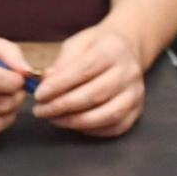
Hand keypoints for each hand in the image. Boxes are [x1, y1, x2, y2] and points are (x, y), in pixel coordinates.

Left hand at [36, 20, 147, 136]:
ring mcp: (135, 94)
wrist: (125, 50)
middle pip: (95, 94)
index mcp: (112, 49)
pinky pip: (115, 127)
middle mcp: (129, 72)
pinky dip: (92, 130)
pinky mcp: (137, 111)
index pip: (84, 69)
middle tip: (41, 111)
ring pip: (107, 114)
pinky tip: (74, 125)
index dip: (60, 84)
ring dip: (76, 121)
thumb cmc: (96, 48)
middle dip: (63, 106)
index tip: (39, 95)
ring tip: (54, 119)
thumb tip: (44, 83)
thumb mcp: (77, 45)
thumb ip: (61, 64)